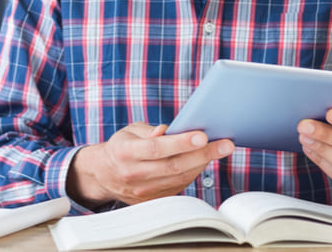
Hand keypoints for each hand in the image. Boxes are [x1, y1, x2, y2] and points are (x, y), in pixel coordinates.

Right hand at [66, 122, 234, 206]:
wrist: (104, 174)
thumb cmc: (122, 146)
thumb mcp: (130, 131)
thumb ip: (150, 131)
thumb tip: (170, 132)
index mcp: (124, 152)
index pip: (156, 148)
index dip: (180, 142)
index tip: (202, 135)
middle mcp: (133, 174)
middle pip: (174, 165)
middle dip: (204, 154)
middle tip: (226, 144)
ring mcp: (143, 191)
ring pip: (180, 178)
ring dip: (203, 163)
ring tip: (220, 149)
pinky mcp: (152, 200)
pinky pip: (178, 186)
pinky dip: (193, 173)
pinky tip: (204, 160)